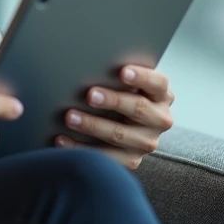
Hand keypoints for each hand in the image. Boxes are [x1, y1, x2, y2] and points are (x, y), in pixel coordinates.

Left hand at [54, 65, 174, 170]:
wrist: (126, 126)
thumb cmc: (120, 94)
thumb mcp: (126, 84)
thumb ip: (117, 76)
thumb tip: (90, 63)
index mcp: (161, 95)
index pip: (157, 83)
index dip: (141, 76)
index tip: (122, 71)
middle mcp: (160, 119)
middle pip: (138, 109)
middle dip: (113, 101)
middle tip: (89, 94)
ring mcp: (147, 142)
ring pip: (120, 135)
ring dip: (93, 125)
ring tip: (70, 117)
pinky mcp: (131, 160)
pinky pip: (106, 157)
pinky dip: (81, 148)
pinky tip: (62, 139)